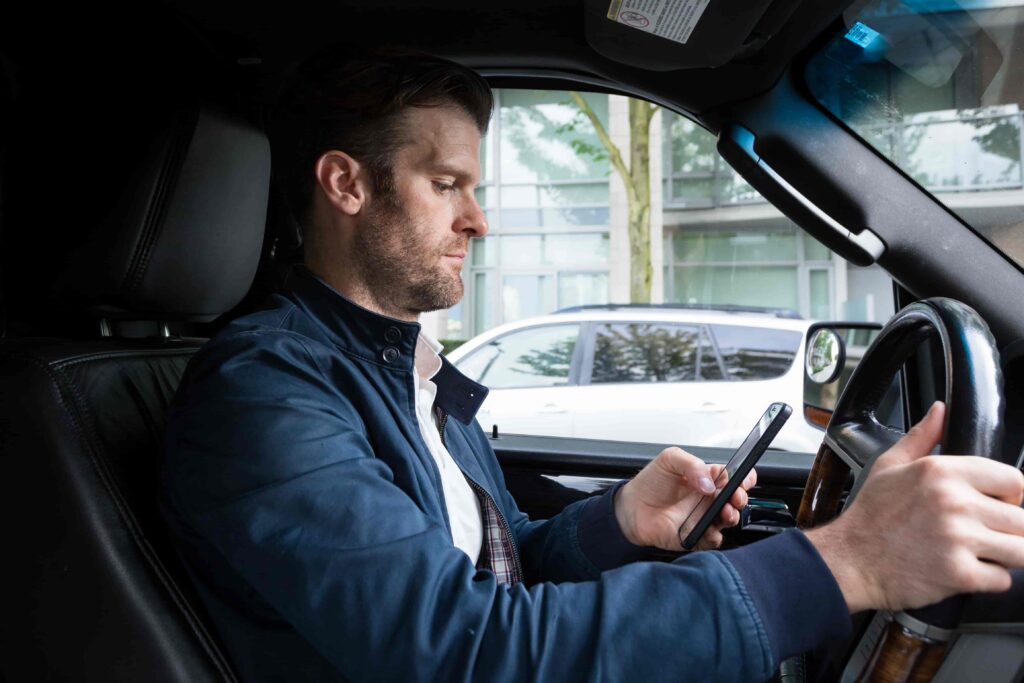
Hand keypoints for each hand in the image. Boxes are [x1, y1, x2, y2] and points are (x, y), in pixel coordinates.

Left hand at [614, 446, 756, 550]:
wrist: (630, 507)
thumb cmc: (650, 482)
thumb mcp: (669, 459)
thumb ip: (691, 464)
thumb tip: (709, 482)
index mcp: (707, 478)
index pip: (734, 477)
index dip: (744, 478)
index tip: (744, 479)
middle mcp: (709, 499)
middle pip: (736, 500)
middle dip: (740, 498)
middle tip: (735, 496)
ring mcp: (703, 518)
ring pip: (728, 520)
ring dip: (732, 517)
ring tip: (724, 512)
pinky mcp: (695, 536)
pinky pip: (712, 540)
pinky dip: (714, 537)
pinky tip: (709, 531)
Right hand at [807, 401, 1023, 612]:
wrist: (850, 560)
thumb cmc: (870, 515)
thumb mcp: (889, 465)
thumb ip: (922, 436)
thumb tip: (941, 411)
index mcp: (941, 471)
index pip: (1014, 480)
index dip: (1008, 495)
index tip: (993, 504)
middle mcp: (954, 502)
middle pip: (1021, 519)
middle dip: (1006, 529)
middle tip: (980, 533)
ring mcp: (959, 539)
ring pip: (1020, 550)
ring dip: (1004, 554)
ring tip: (978, 552)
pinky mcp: (960, 574)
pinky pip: (1003, 580)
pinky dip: (988, 579)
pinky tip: (963, 570)